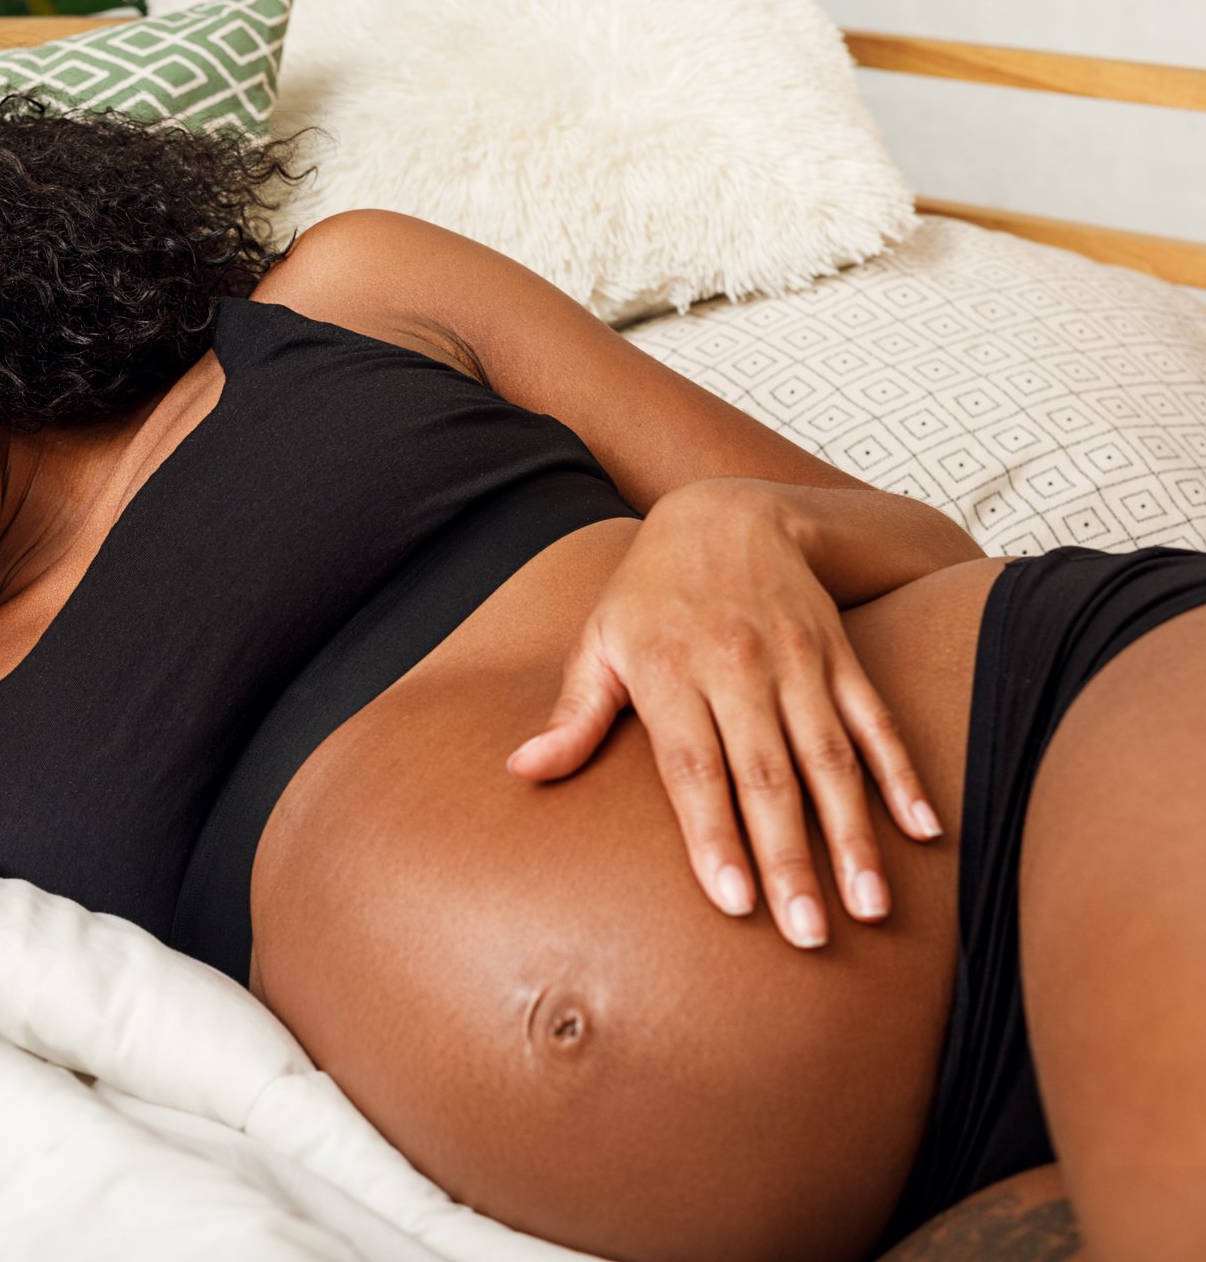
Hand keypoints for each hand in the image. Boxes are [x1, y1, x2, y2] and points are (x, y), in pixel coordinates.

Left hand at [504, 479, 942, 947]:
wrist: (726, 510)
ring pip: (831, 759)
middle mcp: (738, 670)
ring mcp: (798, 663)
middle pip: (768, 778)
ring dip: (854, 835)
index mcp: (671, 674)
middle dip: (791, 860)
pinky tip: (922, 831)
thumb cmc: (649, 593)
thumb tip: (524, 771)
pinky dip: (902, 774)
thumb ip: (573, 713)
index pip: (695, 770)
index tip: (735, 902)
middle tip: (809, 936)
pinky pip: (876, 721)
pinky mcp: (841, 655)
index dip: (715, 836)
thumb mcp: (598, 641)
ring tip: (871, 906)